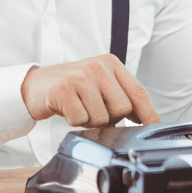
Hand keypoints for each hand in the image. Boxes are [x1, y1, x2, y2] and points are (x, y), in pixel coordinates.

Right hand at [21, 54, 161, 127]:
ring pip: (102, 118)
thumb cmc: (70, 89)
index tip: (157, 128)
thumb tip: (145, 120)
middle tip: (92, 110)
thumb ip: (120, 97)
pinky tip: (67, 109)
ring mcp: (80, 77)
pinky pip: (81, 120)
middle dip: (109, 118)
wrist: (35, 85)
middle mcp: (98, 67)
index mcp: (110, 64)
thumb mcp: (98, 85)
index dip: (149, 113)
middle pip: (122, 109)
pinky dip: (74, 121)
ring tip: (78, 108)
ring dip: (90, 121)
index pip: (138, 92)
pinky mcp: (64, 90)